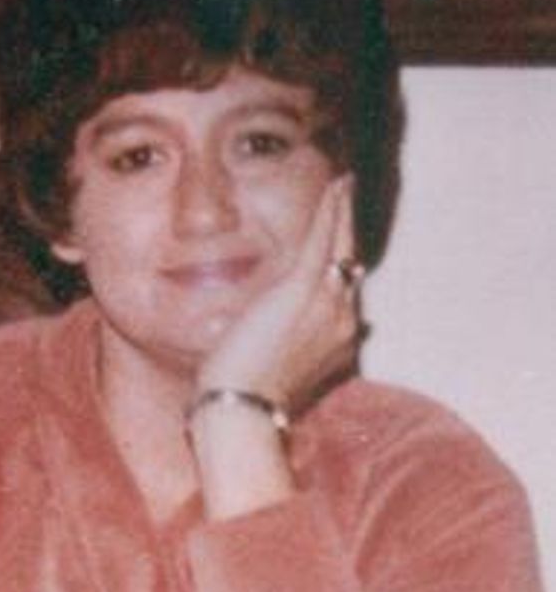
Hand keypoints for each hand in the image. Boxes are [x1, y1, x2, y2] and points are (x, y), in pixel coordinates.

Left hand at [196, 174, 361, 416]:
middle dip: (348, 226)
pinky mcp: (303, 289)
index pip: (344, 286)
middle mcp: (344, 318)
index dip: (343, 256)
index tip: (341, 235)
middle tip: (348, 193)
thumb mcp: (286, 367)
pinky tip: (335, 186)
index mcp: (340, 338)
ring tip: (343, 183)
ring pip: (341, 244)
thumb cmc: (251, 394)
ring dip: (342, 210)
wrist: (242, 409)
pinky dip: (332, 209)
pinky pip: (323, 238)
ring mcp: (328, 302)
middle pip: (349, 260)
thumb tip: (313, 335)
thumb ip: (303, 346)